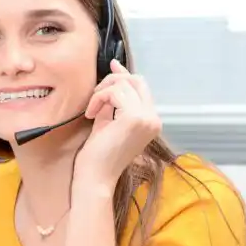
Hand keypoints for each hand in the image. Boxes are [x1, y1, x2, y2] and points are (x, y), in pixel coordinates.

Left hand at [75, 59, 161, 193]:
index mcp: (151, 121)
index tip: (112, 66)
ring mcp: (146, 119)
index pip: (141, 87)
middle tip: (95, 98)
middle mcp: (154, 119)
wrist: (95, 178)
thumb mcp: (107, 120)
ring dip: (102, 92)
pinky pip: (115, 92)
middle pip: (137, 80)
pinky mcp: (134, 118)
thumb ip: (113, 99)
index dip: (124, 75)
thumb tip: (115, 70)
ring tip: (92, 110)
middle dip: (112, 81)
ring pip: (124, 83)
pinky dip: (99, 98)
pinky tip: (91, 114)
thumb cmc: (98, 156)